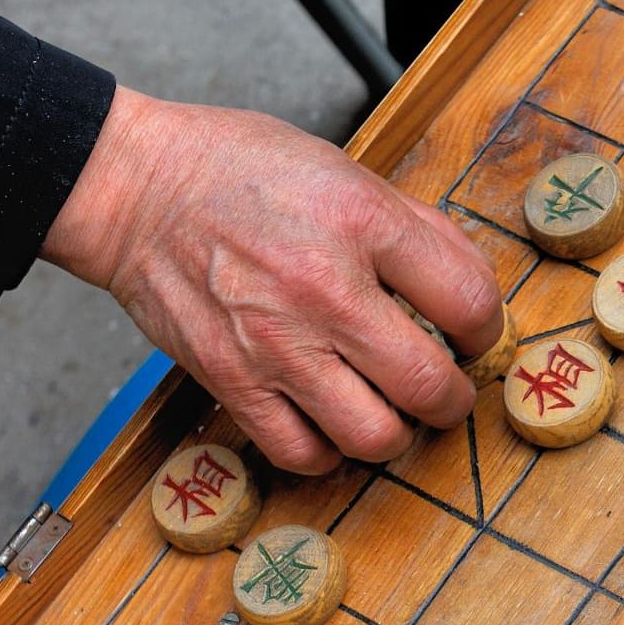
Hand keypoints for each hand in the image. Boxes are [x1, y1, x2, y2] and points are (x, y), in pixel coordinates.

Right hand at [41, 85, 502, 472]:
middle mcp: (323, 289)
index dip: (486, 330)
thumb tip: (470, 291)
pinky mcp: (232, 380)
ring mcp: (275, 343)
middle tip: (443, 389)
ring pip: (373, 436)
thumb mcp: (346, 172)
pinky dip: (328, 451)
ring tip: (387, 409)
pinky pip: (302, 452)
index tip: (471, 335)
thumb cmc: (240, 172)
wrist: (136, 188)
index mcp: (362, 223)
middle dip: (451, 399)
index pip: (469, 303)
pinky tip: (330, 423)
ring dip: (395, 433)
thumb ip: (416, 230)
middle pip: (428, 386)